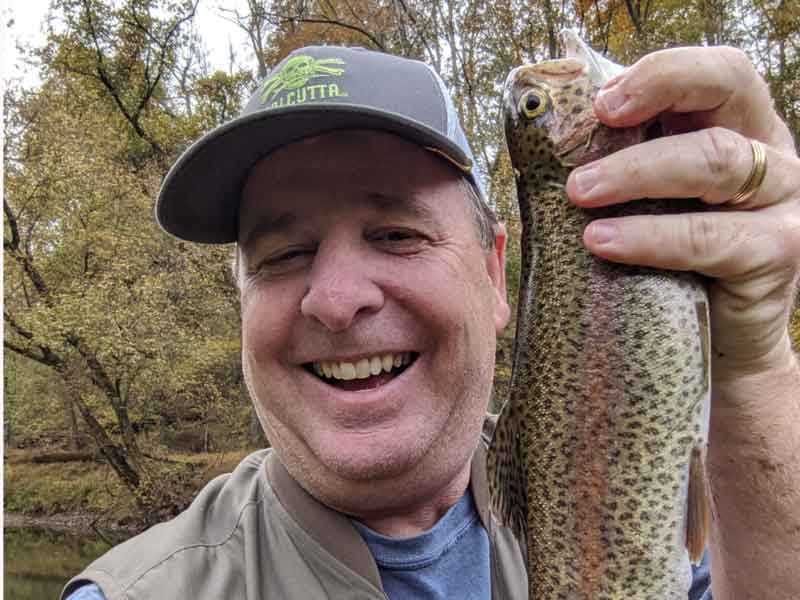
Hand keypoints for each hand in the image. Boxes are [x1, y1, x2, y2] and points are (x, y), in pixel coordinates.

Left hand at [565, 46, 799, 387]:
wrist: (717, 344)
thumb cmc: (670, 267)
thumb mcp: (650, 206)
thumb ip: (626, 168)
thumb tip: (548, 147)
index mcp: (739, 129)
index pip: (716, 73)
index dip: (663, 74)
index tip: (600, 102)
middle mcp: (770, 154)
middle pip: (724, 95)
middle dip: (648, 105)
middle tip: (584, 137)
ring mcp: (781, 202)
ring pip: (715, 161)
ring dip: (635, 172)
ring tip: (579, 193)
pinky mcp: (776, 254)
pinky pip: (710, 238)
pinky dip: (650, 237)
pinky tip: (603, 243)